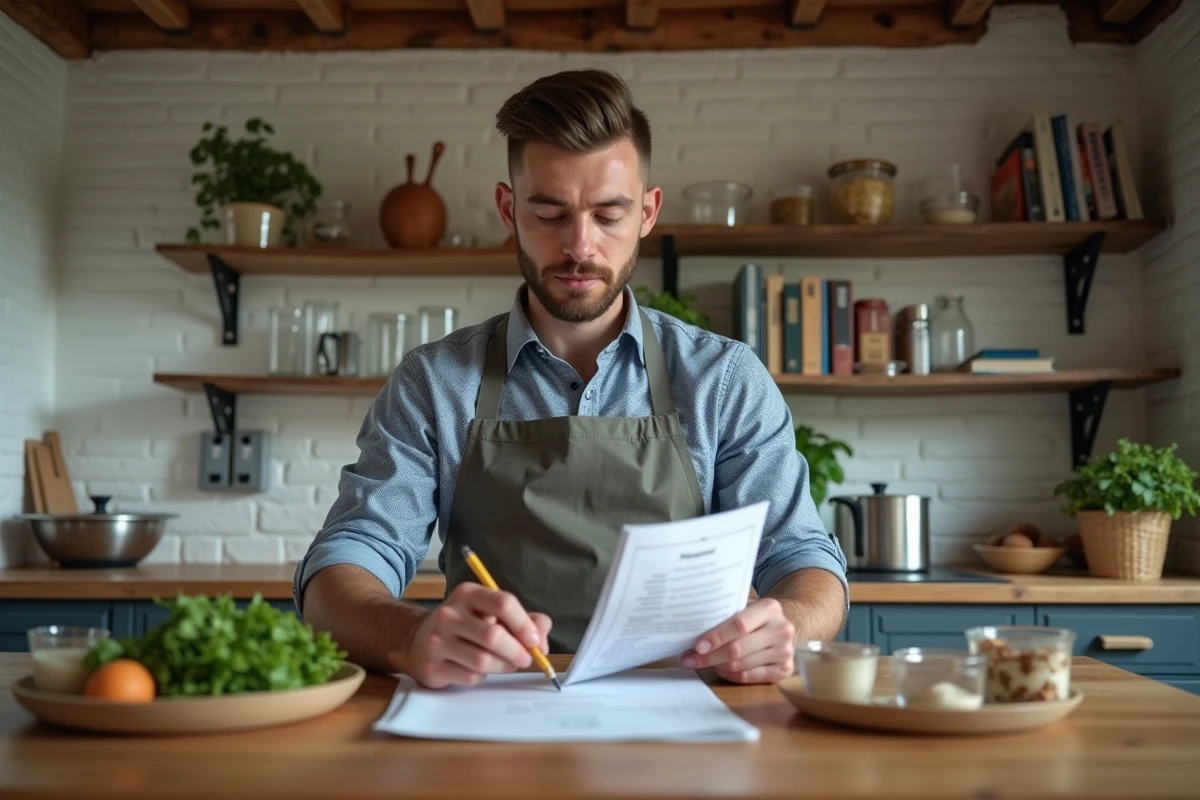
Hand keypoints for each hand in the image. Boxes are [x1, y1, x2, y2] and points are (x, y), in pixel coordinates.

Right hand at [405, 582, 552, 688]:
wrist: (418, 641)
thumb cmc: (466, 626)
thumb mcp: (492, 614)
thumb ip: (524, 620)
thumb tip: (542, 639)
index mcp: (468, 594)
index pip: (503, 603)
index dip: (524, 624)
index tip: (536, 640)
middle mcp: (449, 614)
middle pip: (493, 635)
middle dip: (517, 651)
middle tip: (526, 659)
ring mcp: (437, 640)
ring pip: (483, 660)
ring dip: (503, 666)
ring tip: (506, 664)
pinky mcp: (432, 665)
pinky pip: (470, 676)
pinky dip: (482, 676)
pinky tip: (478, 669)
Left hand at [679, 598, 795, 683]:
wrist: (781, 627)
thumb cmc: (754, 616)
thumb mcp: (744, 606)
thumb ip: (725, 613)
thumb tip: (691, 625)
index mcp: (770, 608)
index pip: (739, 625)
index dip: (716, 637)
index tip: (697, 646)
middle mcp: (782, 630)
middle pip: (738, 649)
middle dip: (709, 657)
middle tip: (688, 660)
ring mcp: (785, 652)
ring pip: (741, 666)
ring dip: (716, 666)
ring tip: (701, 663)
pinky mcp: (785, 670)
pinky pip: (749, 677)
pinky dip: (729, 675)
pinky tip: (719, 669)